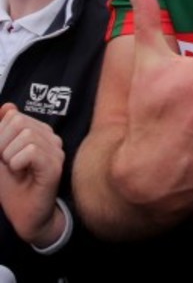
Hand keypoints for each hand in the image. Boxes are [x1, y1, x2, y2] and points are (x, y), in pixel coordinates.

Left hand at [0, 103, 64, 246]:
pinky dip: (17, 163)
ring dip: (9, 157)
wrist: (26, 217)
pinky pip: (31, 151)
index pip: (14, 117)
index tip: (4, 157)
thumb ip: (2, 131)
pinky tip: (21, 173)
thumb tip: (7, 106)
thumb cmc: (13, 187)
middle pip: (19, 122)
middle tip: (8, 165)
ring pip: (25, 136)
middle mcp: (52, 137)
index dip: (0, 137)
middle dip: (3, 145)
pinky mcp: (54, 166)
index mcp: (40, 132)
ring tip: (16, 171)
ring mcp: (56, 150)